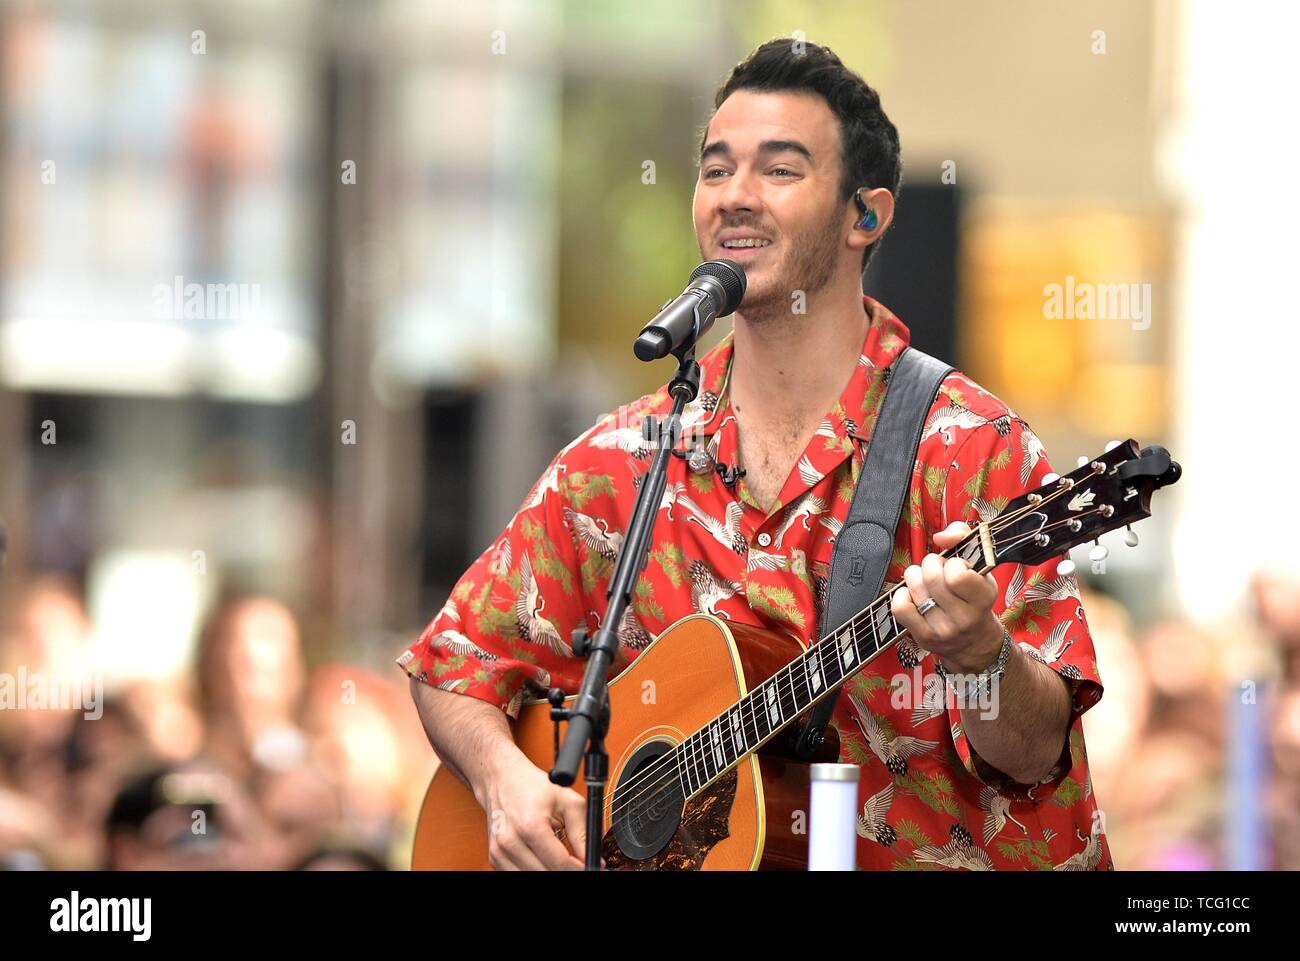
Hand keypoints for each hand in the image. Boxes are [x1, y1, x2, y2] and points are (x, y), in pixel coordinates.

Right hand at [475, 747, 588, 870]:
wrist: (502, 779)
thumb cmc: (533, 787)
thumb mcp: (567, 802)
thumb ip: (582, 832)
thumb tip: (592, 859)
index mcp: (530, 826)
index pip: (559, 864)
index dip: (579, 869)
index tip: (590, 866)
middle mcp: (510, 842)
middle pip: (546, 874)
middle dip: (565, 870)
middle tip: (576, 862)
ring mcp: (499, 852)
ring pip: (530, 878)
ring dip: (549, 870)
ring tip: (558, 857)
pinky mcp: (495, 858)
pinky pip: (518, 875)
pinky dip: (534, 870)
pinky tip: (542, 858)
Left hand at [890, 521, 1003, 673]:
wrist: (975, 641)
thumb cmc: (975, 598)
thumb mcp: (980, 568)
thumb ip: (962, 538)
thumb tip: (940, 537)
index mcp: (983, 598)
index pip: (957, 575)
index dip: (952, 563)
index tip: (957, 567)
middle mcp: (964, 617)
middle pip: (931, 577)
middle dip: (930, 564)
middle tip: (936, 569)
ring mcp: (942, 630)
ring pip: (914, 588)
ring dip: (915, 577)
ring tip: (925, 581)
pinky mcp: (923, 637)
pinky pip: (900, 607)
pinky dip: (902, 595)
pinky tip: (913, 595)